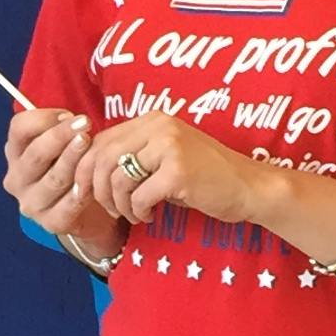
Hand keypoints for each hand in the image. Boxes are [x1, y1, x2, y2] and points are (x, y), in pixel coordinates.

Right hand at [4, 106, 120, 261]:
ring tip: (89, 144)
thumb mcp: (62, 144)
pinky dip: (79, 192)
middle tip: (84, 124)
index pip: (19, 129)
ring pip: (53, 179)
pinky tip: (90, 181)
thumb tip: (71, 119)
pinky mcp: (50, 223)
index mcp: (15, 153)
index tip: (68, 114)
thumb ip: (62, 129)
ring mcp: (31, 204)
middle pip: (35, 154)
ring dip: (72, 160)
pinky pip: (66, 206)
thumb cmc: (72, 167)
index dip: (42, 118)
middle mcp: (17, 179)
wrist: (84, 212)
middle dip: (60, 136)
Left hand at [76, 113, 271, 231]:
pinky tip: (150, 216)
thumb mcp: (165, 157)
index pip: (101, 140)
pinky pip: (139, 196)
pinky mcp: (178, 171)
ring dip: (120, 205)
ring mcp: (169, 147)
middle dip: (97, 190)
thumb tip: (88, 172)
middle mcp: (159, 126)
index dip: (86, 169)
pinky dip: (139, 211)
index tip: (89, 193)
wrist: (249, 187)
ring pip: (117, 178)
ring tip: (134, 214)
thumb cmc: (204, 177)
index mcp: (152, 119)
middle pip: (102, 158)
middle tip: (110, 209)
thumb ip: (133, 156)